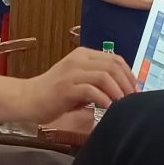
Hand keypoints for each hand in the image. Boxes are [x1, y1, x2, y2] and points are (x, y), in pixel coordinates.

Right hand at [19, 49, 136, 122]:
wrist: (28, 99)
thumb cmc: (54, 93)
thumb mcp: (79, 81)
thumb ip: (97, 81)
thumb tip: (122, 90)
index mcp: (83, 55)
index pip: (115, 59)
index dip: (129, 74)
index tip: (135, 90)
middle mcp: (78, 60)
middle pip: (113, 66)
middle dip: (126, 84)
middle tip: (132, 99)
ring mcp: (71, 73)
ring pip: (104, 76)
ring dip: (118, 92)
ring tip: (122, 104)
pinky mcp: (65, 87)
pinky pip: (91, 90)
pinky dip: (104, 99)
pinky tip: (108, 108)